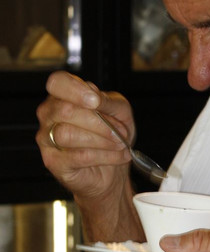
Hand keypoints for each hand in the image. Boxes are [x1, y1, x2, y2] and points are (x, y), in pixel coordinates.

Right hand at [36, 71, 133, 201]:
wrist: (113, 169)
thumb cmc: (112, 137)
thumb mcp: (120, 112)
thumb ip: (108, 101)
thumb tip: (95, 98)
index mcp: (63, 96)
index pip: (58, 83)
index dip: (76, 90)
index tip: (96, 101)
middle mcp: (49, 115)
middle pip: (65, 110)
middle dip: (99, 122)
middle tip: (120, 132)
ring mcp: (46, 139)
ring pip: (68, 134)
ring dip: (102, 140)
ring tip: (120, 145)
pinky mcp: (53, 162)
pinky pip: (78, 156)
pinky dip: (104, 156)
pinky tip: (118, 156)